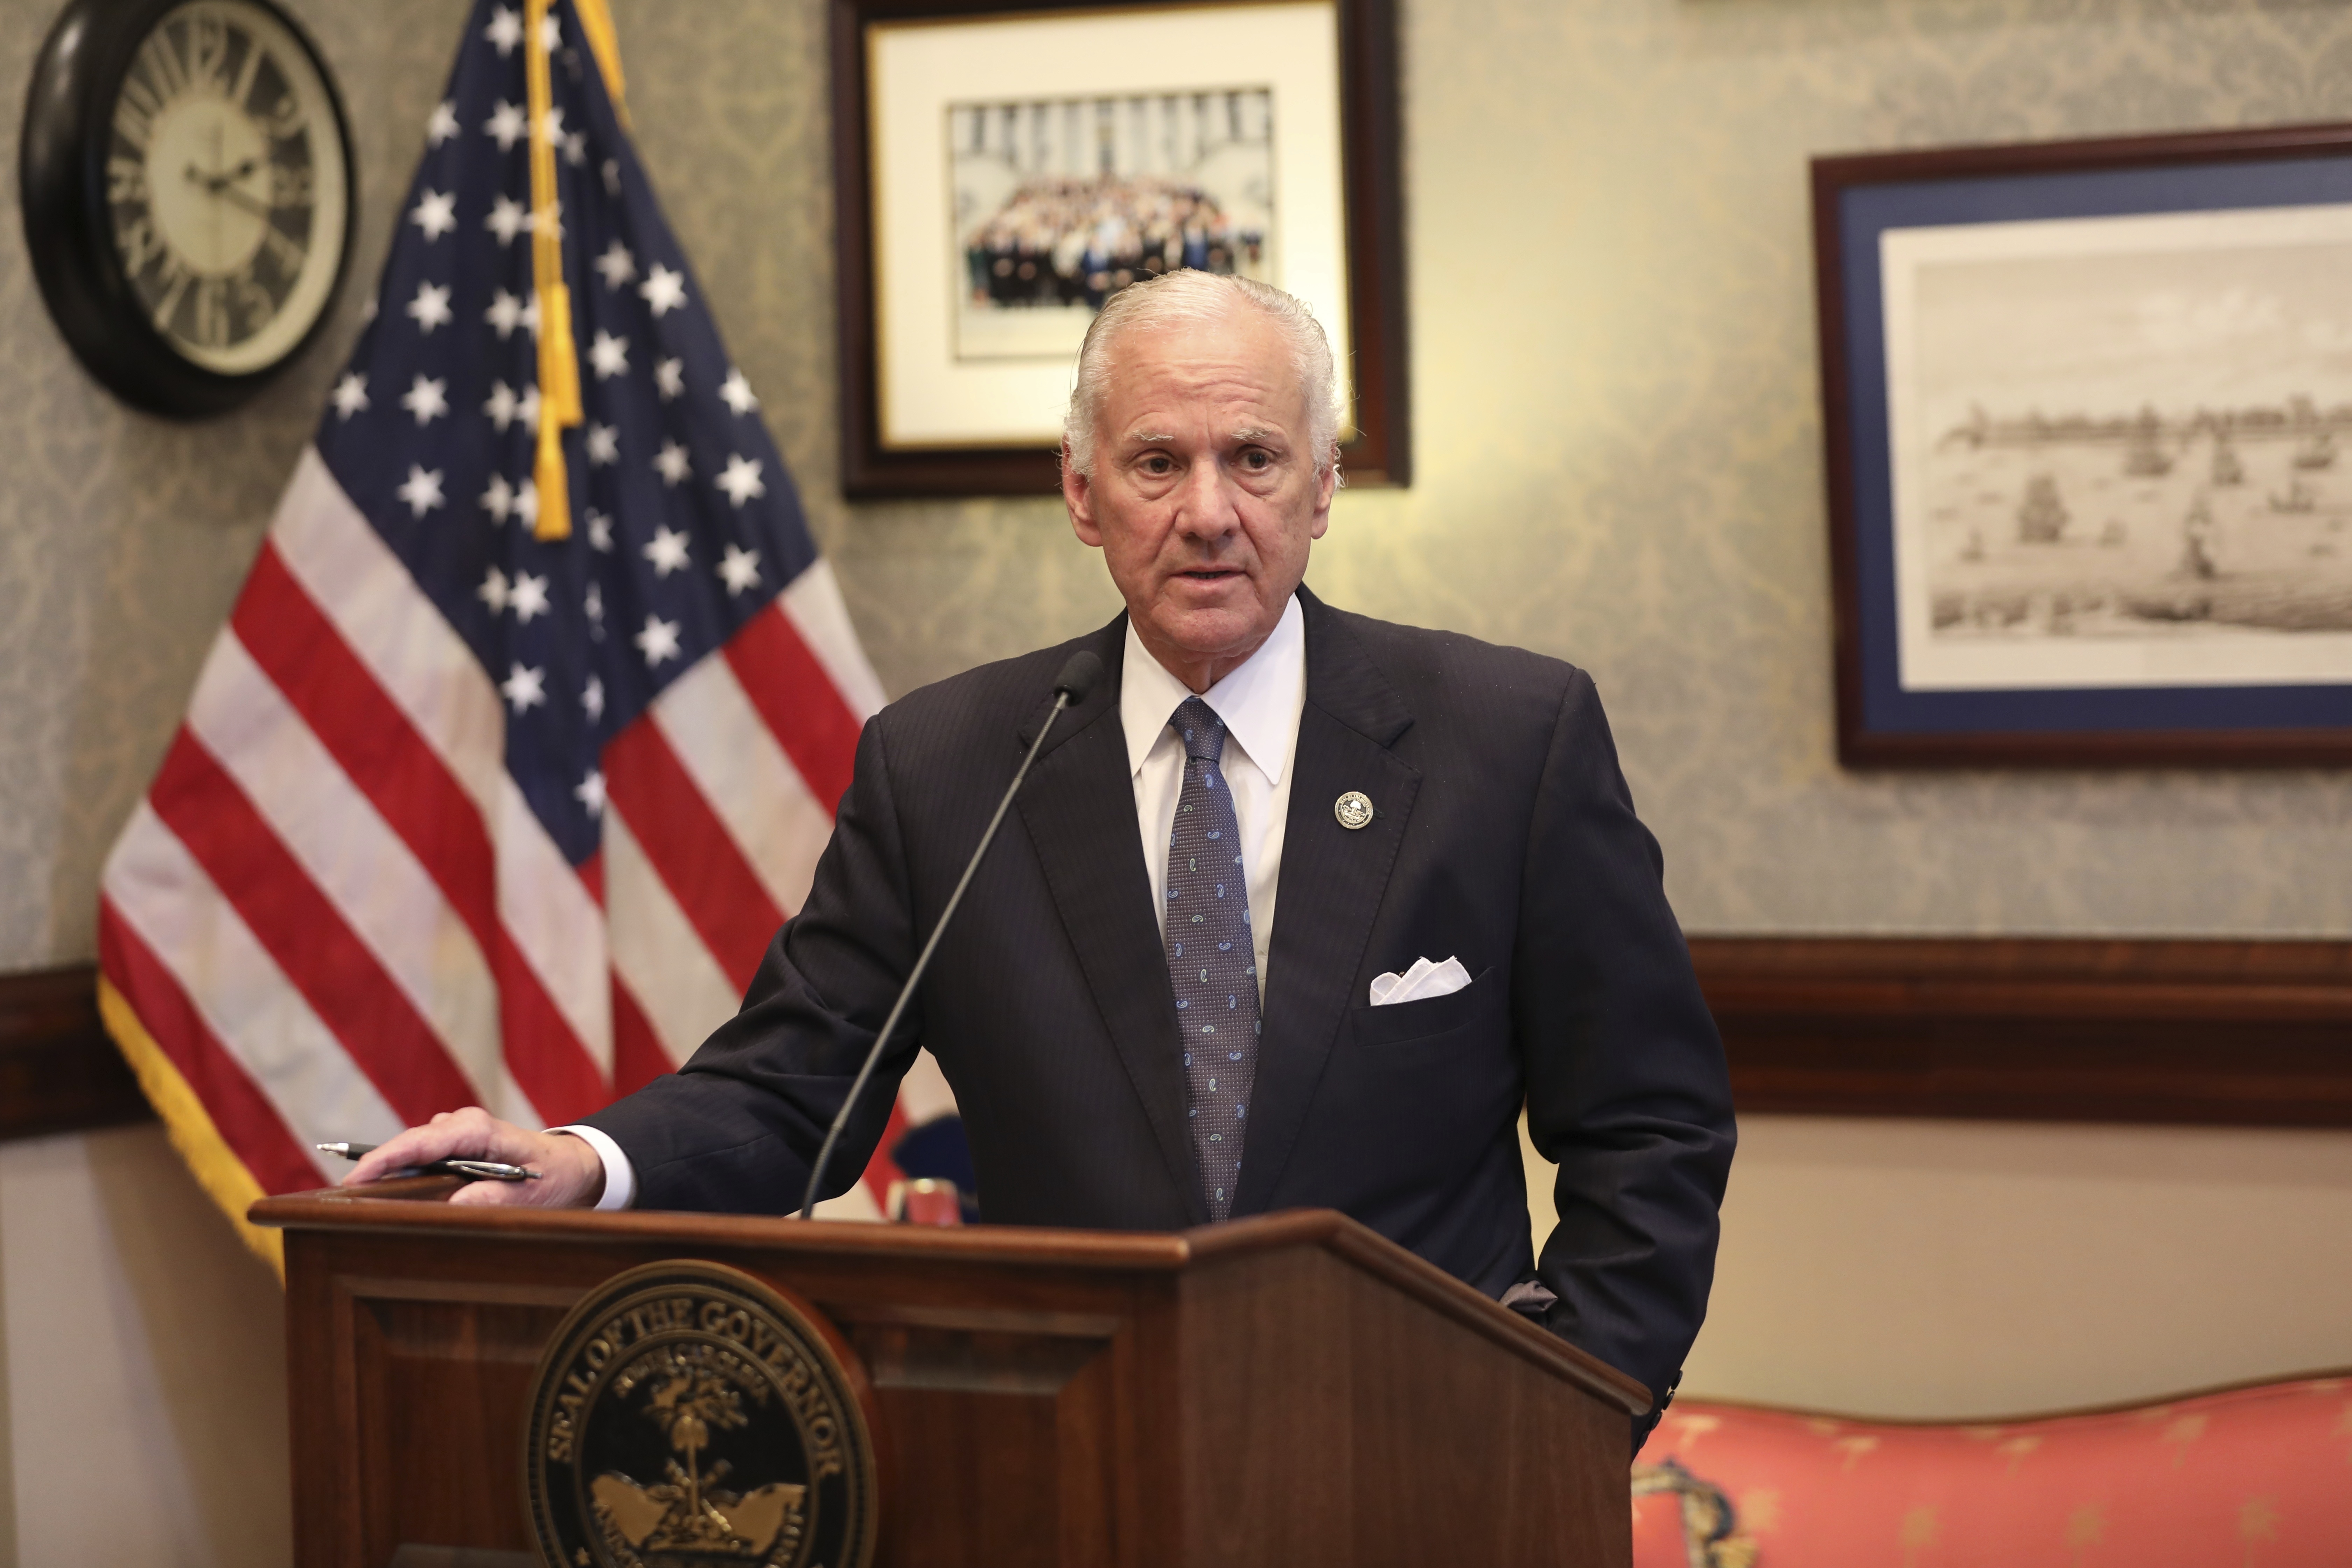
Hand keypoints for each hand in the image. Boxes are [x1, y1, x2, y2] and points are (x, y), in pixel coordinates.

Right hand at [343, 1107, 606, 1208]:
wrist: (569, 1164)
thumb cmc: (553, 1175)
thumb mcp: (531, 1193)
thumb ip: (496, 1196)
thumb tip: (455, 1204)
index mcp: (477, 1129)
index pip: (421, 1141)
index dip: (385, 1159)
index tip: (355, 1179)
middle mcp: (460, 1125)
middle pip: (406, 1146)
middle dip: (374, 1168)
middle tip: (342, 1200)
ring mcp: (453, 1134)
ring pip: (409, 1153)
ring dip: (385, 1174)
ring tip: (356, 1202)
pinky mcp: (451, 1146)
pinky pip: (418, 1159)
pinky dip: (401, 1175)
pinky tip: (384, 1197)